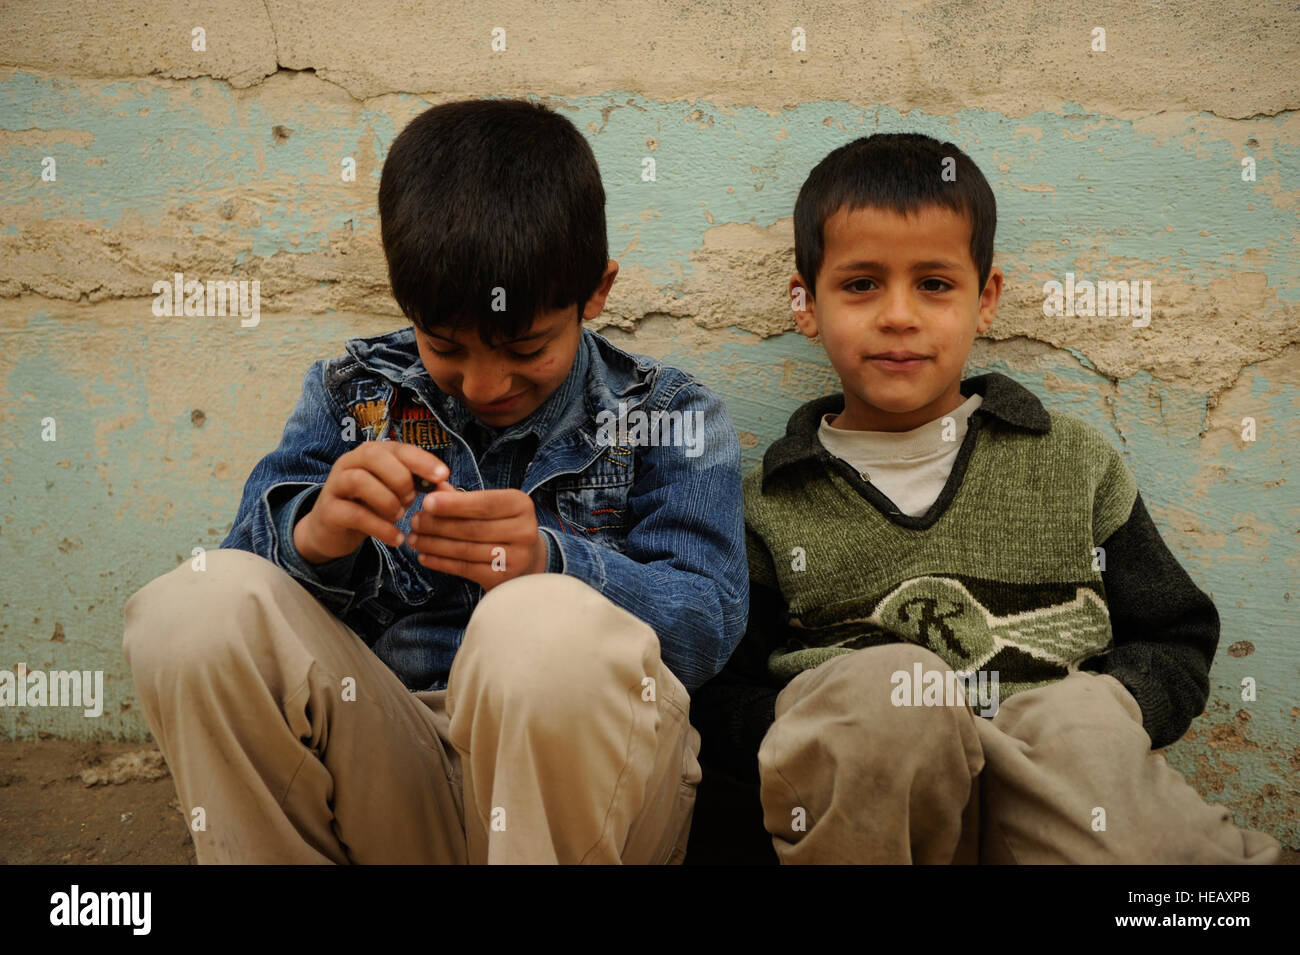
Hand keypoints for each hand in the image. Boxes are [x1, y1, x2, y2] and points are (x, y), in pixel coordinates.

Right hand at [294, 441, 449, 563]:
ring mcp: (336, 484)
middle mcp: (351, 462)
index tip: (443, 475)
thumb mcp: (397, 494)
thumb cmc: (371, 506)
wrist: (333, 530)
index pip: (399, 448)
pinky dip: (381, 527)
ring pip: (360, 481)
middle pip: (375, 457)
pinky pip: (355, 514)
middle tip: (411, 500)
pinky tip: (396, 538)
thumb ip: (419, 487)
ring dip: (388, 501)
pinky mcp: (329, 510)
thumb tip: (447, 487)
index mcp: (372, 453)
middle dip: (401, 479)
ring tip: (400, 516)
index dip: (422, 460)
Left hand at [405, 488, 546, 590]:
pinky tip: (424, 556)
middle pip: (472, 528)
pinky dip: (441, 562)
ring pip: (466, 549)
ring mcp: (516, 557)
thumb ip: (463, 497)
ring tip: (415, 539)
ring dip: (434, 544)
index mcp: (520, 505)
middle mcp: (524, 530)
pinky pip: (465, 569)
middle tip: (414, 522)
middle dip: (438, 525)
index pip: (484, 503)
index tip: (427, 503)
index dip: (454, 504)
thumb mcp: (489, 506)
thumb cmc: (501, 525)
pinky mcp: (503, 578)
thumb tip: (434, 488)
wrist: (527, 559)